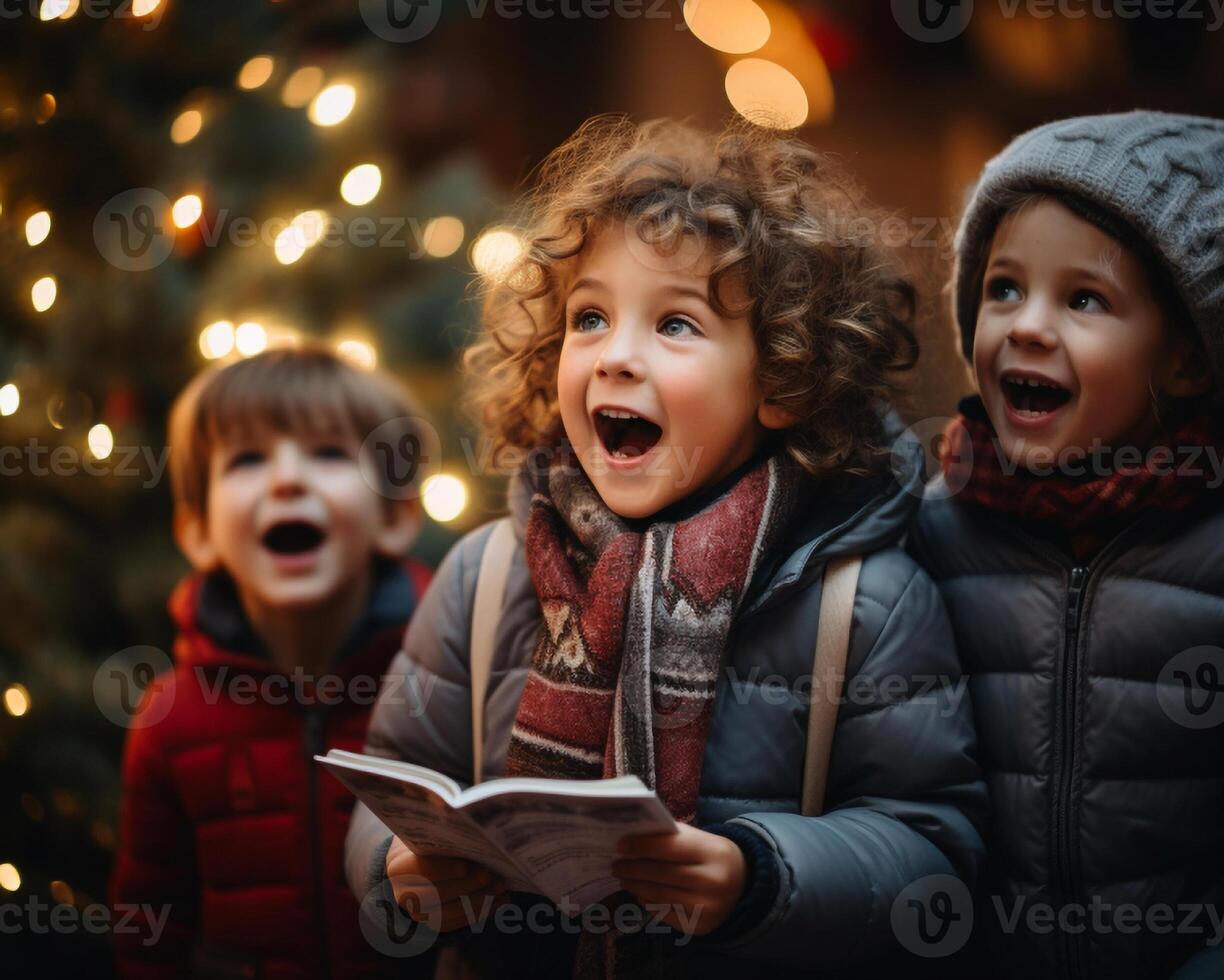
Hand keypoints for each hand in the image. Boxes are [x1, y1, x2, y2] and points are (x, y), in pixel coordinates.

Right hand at [385, 836, 507, 932]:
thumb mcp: (430, 832)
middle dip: (469, 885)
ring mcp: (418, 912)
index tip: (467, 865)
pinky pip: (459, 922)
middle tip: (493, 875)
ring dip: (480, 900)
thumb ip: (445, 834)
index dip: (445, 869)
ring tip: (501, 887)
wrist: (415, 861)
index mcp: (399, 866)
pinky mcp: (434, 923)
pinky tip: (501, 900)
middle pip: (438, 893)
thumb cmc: (428, 840)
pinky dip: (482, 911)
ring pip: (450, 912)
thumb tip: (475, 834)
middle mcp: (403, 893)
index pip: (421, 869)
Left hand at [612, 823, 746, 935]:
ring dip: (636, 886)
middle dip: (633, 869)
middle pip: (661, 874)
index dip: (641, 846)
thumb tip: (632, 837)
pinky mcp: (702, 927)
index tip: (620, 845)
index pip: (669, 847)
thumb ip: (670, 836)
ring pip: (660, 896)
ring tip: (623, 878)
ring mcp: (708, 907)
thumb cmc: (711, 855)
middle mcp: (713, 881)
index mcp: (713, 851)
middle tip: (616, 864)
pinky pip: (665, 914)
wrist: (742, 884)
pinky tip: (640, 893)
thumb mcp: (700, 839)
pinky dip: (648, 902)